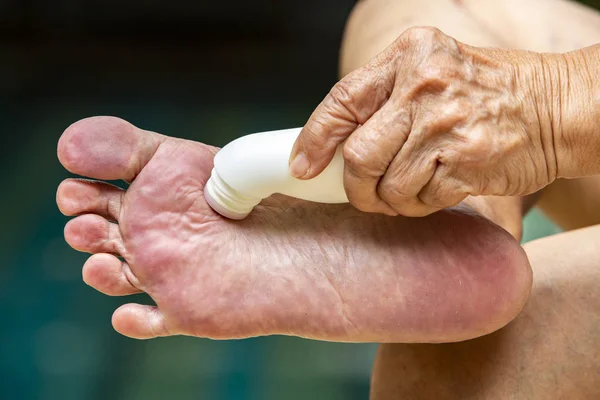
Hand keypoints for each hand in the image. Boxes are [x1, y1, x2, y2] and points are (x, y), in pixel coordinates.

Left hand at [289, 27, 557, 215]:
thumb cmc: (486, 92)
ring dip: (390, 200)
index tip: (302, 166)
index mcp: (409, 55)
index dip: (315, 138)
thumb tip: (334, 144)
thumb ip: (386, 96)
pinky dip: (418, 206)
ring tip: (408, 190)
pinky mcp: (467, 162)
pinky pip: (420, 200)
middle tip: (365, 193)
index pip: (343, 100)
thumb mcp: (433, 69)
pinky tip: (433, 191)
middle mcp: (425, 86)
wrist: (556, 107)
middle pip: (358, 154)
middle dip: (355, 185)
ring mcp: (447, 125)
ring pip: (387, 185)